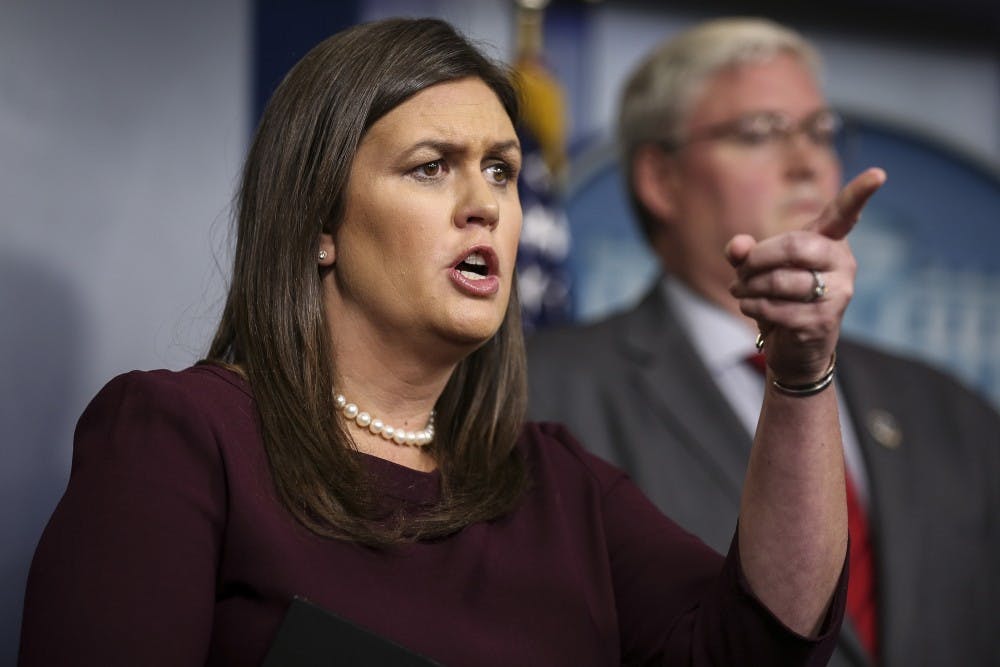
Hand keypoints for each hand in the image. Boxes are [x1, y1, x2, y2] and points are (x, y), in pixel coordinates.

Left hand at [725, 168, 886, 383]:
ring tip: (741, 290)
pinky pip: (777, 307)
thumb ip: (745, 252)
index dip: (860, 193)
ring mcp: (838, 293)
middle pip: (795, 246)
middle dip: (758, 258)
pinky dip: (753, 306)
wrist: (795, 348)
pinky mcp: (824, 320)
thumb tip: (737, 247)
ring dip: (750, 286)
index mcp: (829, 242)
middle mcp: (841, 263)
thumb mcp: (759, 270)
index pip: (845, 214)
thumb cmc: (779, 298)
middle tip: (741, 270)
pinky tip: (751, 306)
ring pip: (781, 280)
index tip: (878, 174)